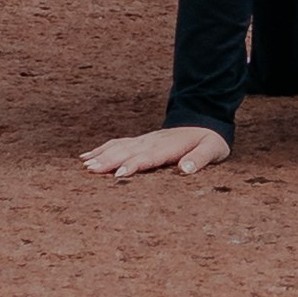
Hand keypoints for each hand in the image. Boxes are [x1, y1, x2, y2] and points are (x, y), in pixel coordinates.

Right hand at [81, 124, 230, 178]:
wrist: (206, 122)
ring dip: (102, 155)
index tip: (118, 174)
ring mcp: (145, 140)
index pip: (149, 157)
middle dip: (109, 160)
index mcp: (170, 146)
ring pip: (120, 146)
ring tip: (85, 165)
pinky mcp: (141, 141)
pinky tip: (87, 156)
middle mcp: (153, 141)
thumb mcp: (213, 150)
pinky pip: (118, 143)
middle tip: (91, 170)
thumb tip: (185, 169)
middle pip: (128, 151)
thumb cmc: (210, 141)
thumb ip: (199, 159)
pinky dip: (102, 149)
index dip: (133, 165)